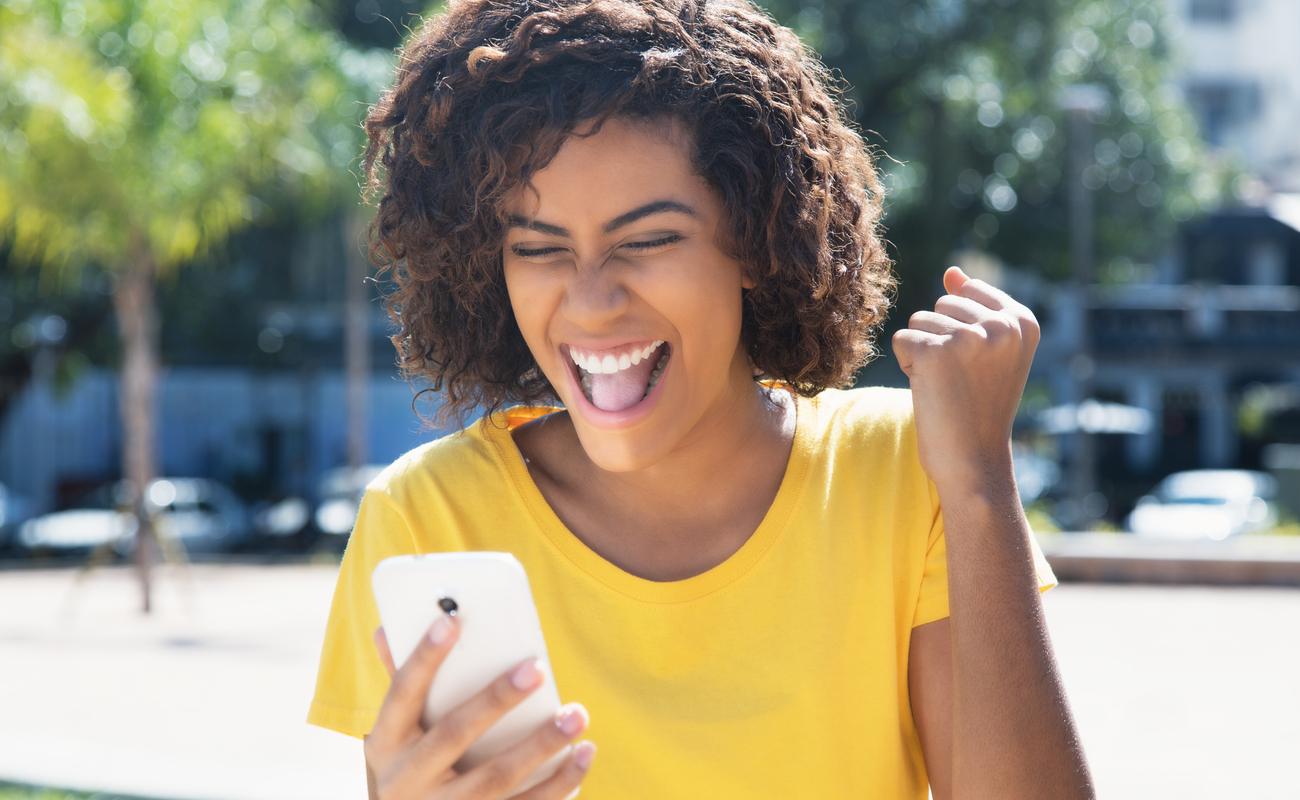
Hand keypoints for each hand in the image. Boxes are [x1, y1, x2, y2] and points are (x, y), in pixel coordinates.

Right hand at [364, 616, 595, 798]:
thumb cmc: (406, 762)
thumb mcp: (392, 730)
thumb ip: (399, 680)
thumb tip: (389, 628)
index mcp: (386, 741)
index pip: (403, 692)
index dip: (425, 657)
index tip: (452, 620)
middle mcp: (409, 778)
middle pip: (454, 735)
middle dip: (496, 700)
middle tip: (537, 668)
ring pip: (496, 778)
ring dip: (541, 745)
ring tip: (575, 714)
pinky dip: (559, 782)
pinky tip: (583, 753)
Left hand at [890, 266, 1039, 494]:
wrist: (973, 461)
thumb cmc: (978, 407)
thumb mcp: (987, 351)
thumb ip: (972, 306)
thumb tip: (952, 271)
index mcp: (1023, 321)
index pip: (968, 292)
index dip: (961, 329)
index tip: (978, 366)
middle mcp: (1002, 325)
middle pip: (941, 305)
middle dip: (940, 339)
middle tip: (960, 380)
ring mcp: (970, 337)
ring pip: (918, 322)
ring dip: (923, 354)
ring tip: (948, 386)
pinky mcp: (936, 352)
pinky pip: (901, 340)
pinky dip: (907, 365)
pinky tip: (931, 390)